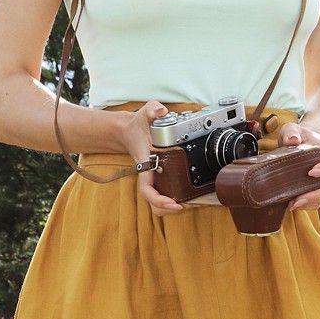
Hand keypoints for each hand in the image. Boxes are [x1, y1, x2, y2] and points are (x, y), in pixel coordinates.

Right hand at [118, 100, 185, 216]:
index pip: (147, 190)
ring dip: (171, 207)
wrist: (129, 130)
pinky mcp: (161, 177)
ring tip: (190, 204)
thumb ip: (152, 109)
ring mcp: (155, 178)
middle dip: (168, 209)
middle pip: (154, 204)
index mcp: (145, 165)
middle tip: (186, 207)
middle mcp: (149, 175)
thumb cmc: (137, 125)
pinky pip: (165, 193)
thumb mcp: (144, 113)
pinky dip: (175, 197)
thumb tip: (161, 111)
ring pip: (159, 202)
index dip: (159, 201)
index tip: (174, 205)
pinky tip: (189, 195)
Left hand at [273, 121, 319, 210]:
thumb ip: (292, 132)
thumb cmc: (298, 136)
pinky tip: (289, 206)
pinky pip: (313, 203)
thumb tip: (292, 141)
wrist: (299, 144)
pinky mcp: (312, 192)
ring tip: (292, 205)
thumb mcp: (294, 129)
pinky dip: (304, 206)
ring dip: (309, 204)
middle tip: (299, 199)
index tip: (312, 172)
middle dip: (317, 196)